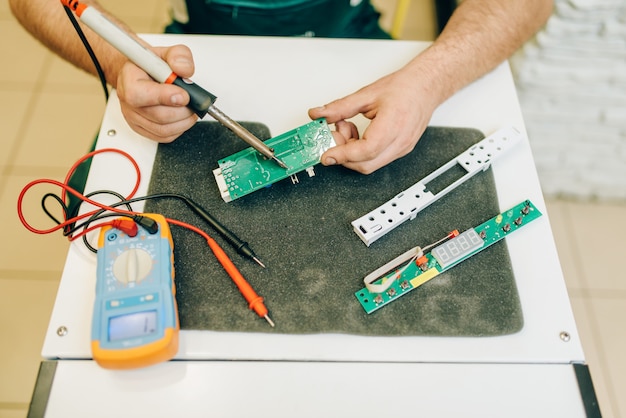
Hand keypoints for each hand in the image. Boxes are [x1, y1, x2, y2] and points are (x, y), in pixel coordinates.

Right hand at [116, 45, 197, 142]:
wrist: (142, 73)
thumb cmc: (151, 65)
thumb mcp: (167, 52)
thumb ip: (179, 56)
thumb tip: (184, 70)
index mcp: (129, 78)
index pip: (139, 94)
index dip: (164, 97)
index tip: (184, 95)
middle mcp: (127, 100)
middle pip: (157, 115)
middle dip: (182, 111)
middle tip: (193, 103)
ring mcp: (133, 117)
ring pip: (162, 129)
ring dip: (183, 121)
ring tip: (191, 109)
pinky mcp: (142, 129)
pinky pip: (163, 137)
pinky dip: (179, 129)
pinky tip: (183, 117)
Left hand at [309, 67, 438, 173]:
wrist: (426, 86)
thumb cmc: (404, 88)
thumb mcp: (367, 94)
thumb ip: (340, 107)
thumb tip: (319, 114)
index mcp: (393, 126)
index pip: (364, 151)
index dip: (342, 155)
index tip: (326, 155)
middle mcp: (400, 143)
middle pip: (365, 164)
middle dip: (344, 154)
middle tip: (334, 133)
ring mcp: (401, 149)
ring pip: (369, 164)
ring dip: (352, 153)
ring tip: (348, 128)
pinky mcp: (400, 150)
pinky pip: (376, 159)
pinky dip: (361, 151)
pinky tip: (358, 134)